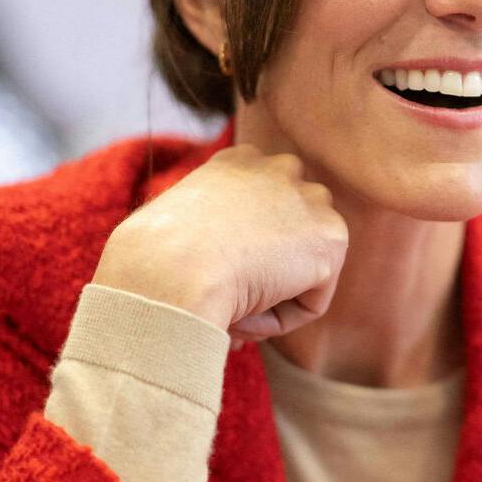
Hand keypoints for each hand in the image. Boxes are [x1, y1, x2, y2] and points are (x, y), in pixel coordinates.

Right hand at [91, 144, 347, 346]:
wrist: (170, 269)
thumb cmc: (152, 259)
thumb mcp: (175, 231)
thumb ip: (208, 238)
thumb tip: (228, 277)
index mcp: (239, 161)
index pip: (260, 211)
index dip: (240, 256)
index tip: (212, 280)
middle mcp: (280, 168)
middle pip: (290, 236)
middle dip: (267, 274)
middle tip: (223, 302)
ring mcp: (309, 200)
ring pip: (300, 270)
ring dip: (269, 299)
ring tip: (227, 309)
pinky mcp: (329, 239)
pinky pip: (310, 302)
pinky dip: (278, 320)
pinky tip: (245, 312)